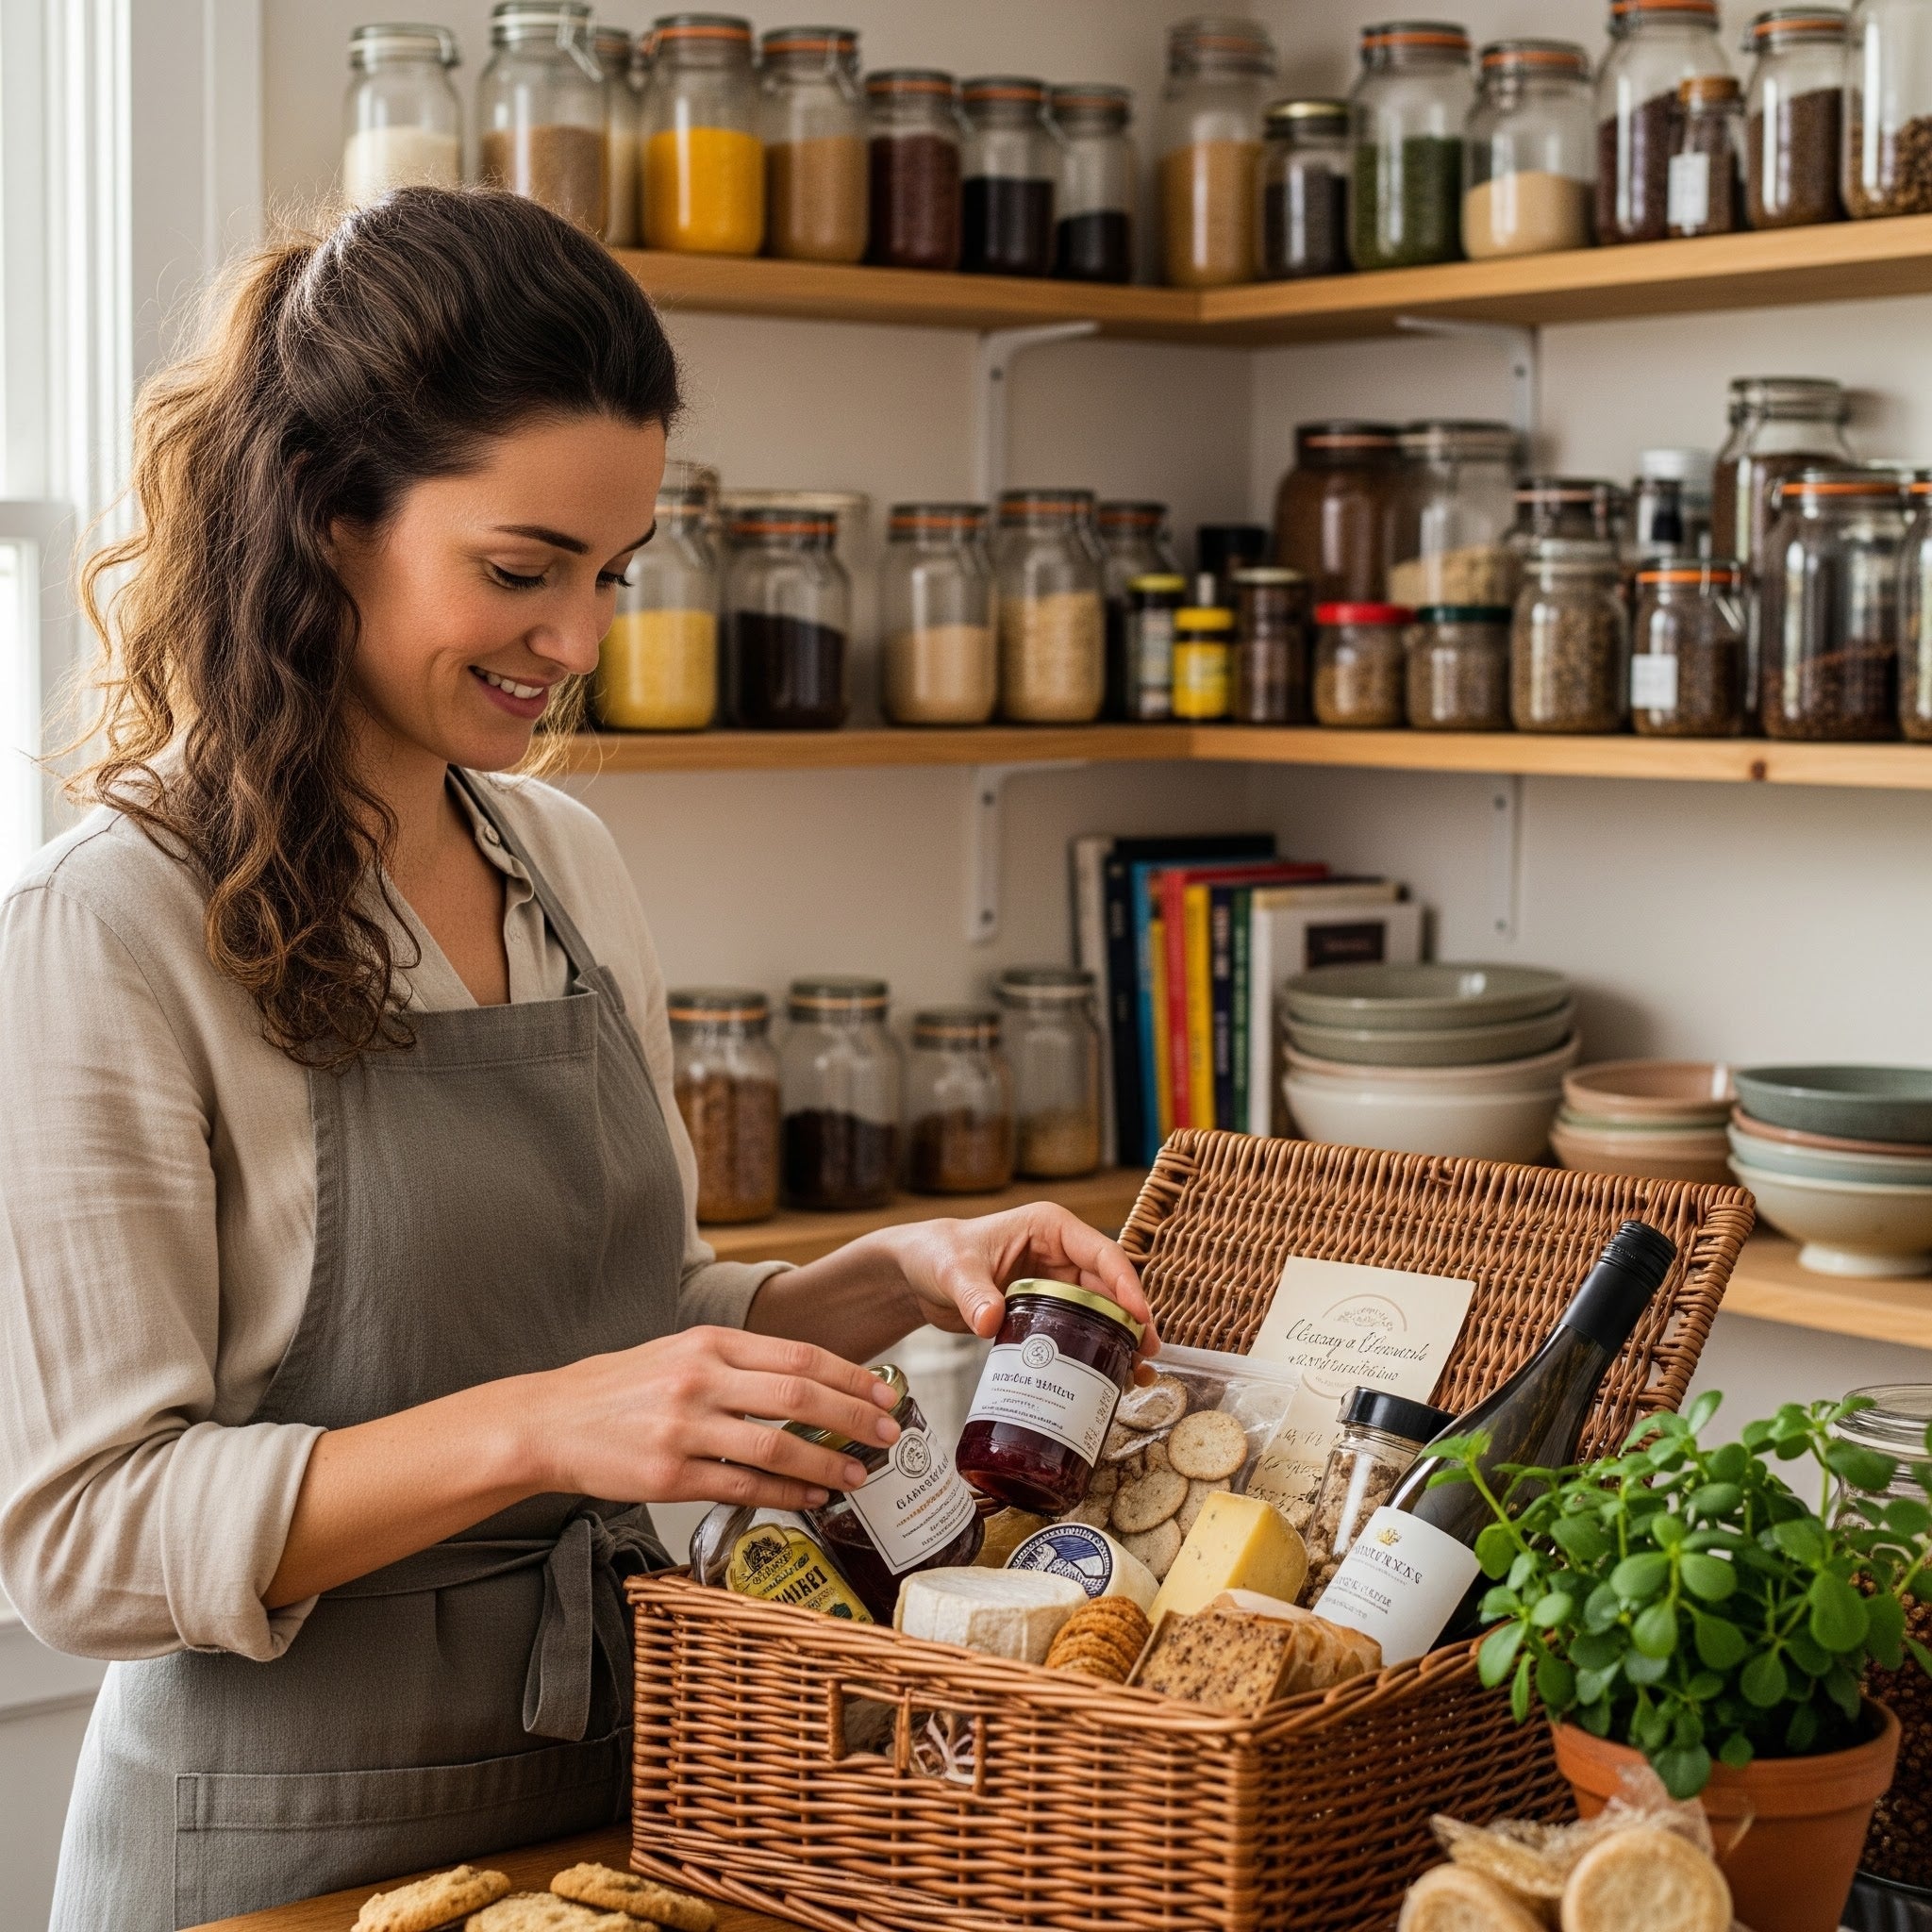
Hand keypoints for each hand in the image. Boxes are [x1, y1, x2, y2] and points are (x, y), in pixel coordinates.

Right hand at [522, 1325, 904, 1513]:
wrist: (548, 1422)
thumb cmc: (619, 1388)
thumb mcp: (678, 1353)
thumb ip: (736, 1363)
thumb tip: (806, 1383)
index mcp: (708, 1343)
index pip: (798, 1355)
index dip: (850, 1375)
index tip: (885, 1391)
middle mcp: (700, 1380)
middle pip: (800, 1397)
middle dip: (855, 1417)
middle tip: (890, 1433)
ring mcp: (684, 1429)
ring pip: (777, 1446)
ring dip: (827, 1463)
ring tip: (858, 1475)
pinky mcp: (669, 1476)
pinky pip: (742, 1486)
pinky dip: (785, 1493)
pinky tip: (811, 1498)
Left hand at [876, 1203, 1158, 1367]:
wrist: (917, 1275)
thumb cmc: (937, 1254)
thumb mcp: (954, 1270)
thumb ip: (973, 1294)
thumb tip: (991, 1321)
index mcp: (1050, 1228)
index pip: (1100, 1253)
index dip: (1125, 1283)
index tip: (1139, 1315)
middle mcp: (1061, 1253)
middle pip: (1110, 1287)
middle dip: (1132, 1319)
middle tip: (1147, 1353)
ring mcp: (1057, 1283)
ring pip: (1101, 1311)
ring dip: (1120, 1338)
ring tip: (1139, 1372)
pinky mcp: (1047, 1310)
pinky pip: (1079, 1329)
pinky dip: (1095, 1349)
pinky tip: (1109, 1375)